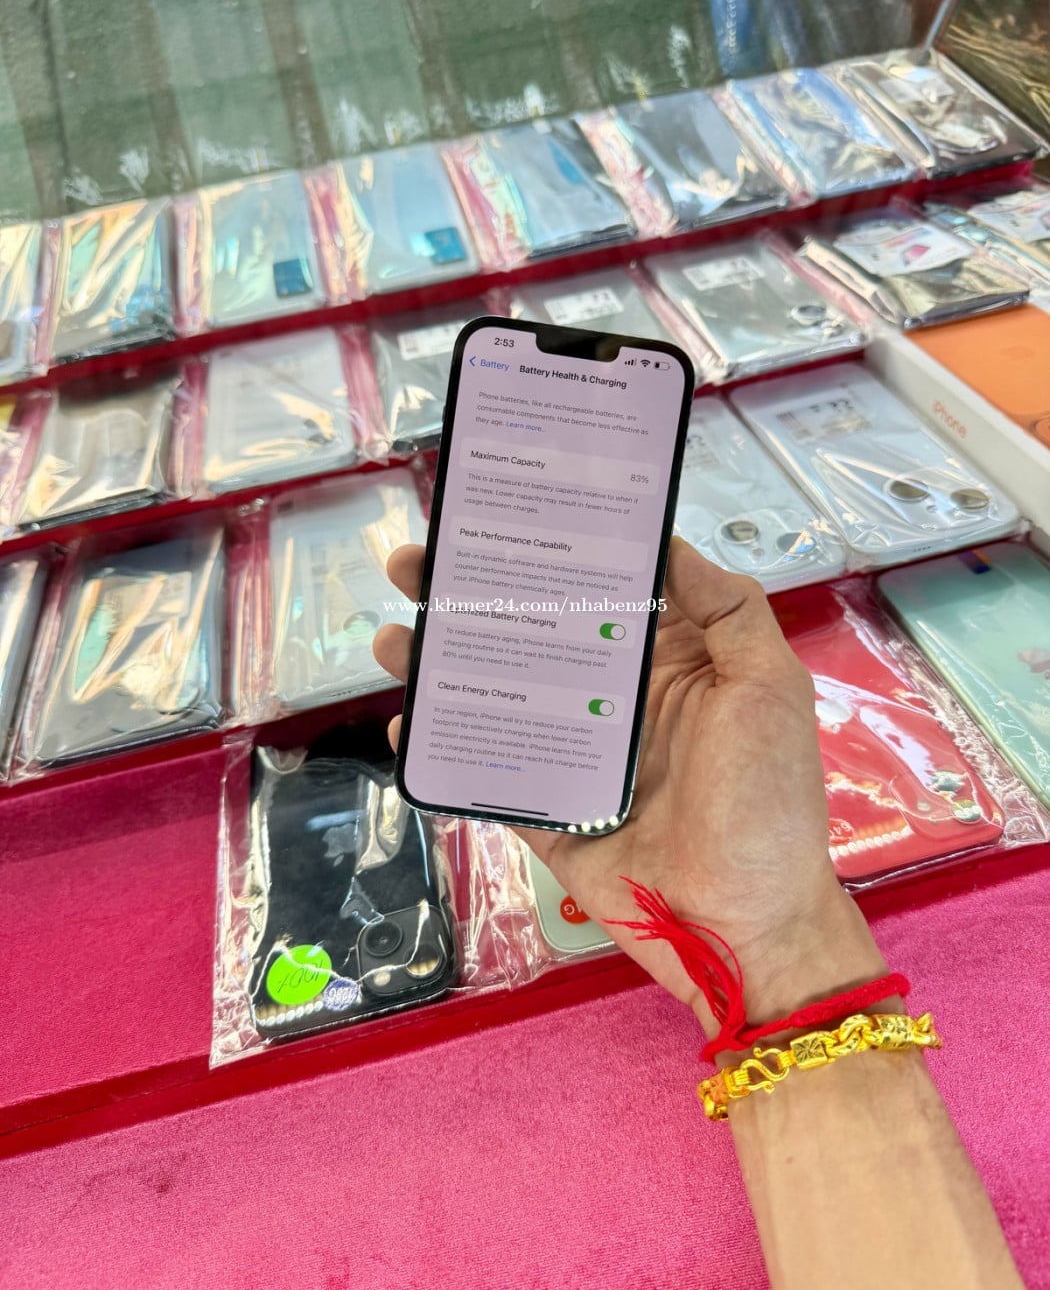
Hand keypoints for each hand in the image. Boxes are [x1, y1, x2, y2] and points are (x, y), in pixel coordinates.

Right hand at [374, 537, 886, 1036]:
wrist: (747, 928)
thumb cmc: (768, 804)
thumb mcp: (769, 691)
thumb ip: (730, 612)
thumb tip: (671, 541)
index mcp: (665, 667)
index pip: (595, 594)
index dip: (548, 556)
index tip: (500, 519)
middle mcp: (612, 702)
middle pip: (529, 636)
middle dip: (469, 600)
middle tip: (414, 566)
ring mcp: (574, 759)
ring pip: (494, 699)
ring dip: (440, 667)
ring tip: (391, 638)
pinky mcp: (546, 813)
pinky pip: (486, 775)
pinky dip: (441, 751)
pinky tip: (404, 727)